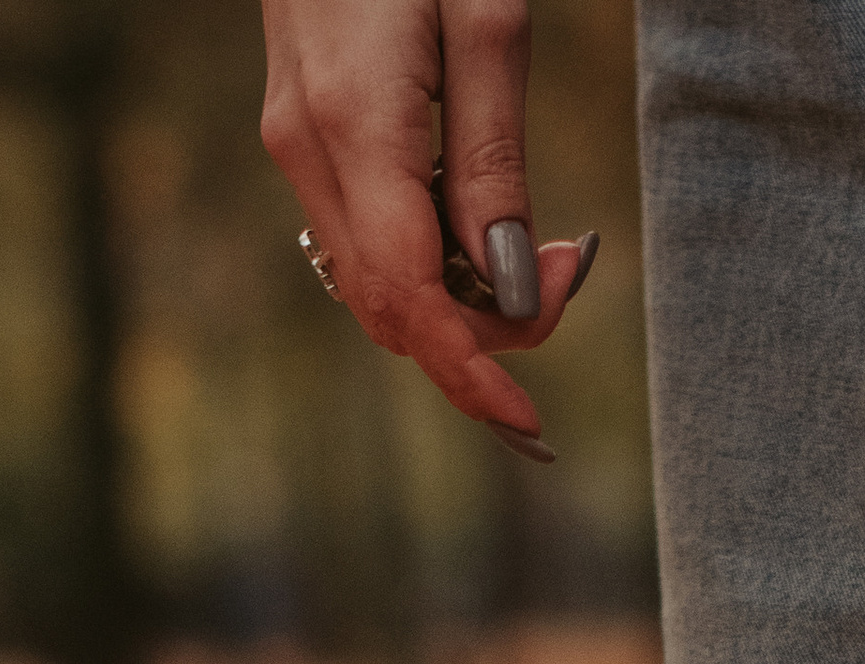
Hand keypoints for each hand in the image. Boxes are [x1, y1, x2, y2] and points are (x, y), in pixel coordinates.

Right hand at [258, 0, 596, 457]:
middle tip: (569, 267)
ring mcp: (295, 143)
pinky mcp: (303, 131)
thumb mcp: (486, 16)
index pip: (414, 299)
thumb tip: (512, 287)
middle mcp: (309, 150)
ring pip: (374, 281)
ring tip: (537, 245)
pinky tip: (476, 223)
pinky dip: (426, 260)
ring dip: (457, 297)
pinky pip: (363, 237)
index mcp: (355, 125)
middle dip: (483, 330)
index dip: (473, 373)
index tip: (530, 422)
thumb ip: (493, 157)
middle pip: (393, 307)